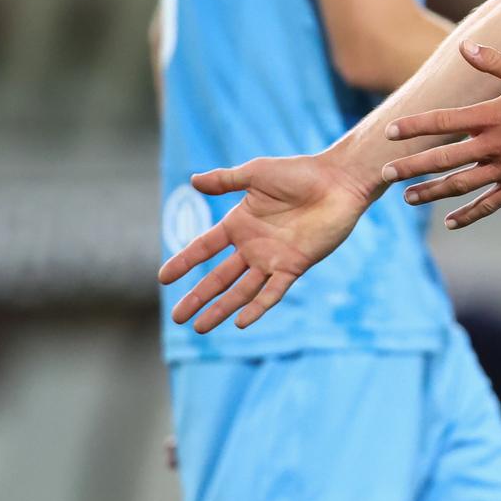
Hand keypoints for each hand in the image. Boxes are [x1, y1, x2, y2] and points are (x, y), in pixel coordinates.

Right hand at [156, 154, 372, 332]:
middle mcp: (253, 245)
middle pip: (219, 277)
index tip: (163, 278)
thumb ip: (225, 180)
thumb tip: (192, 180)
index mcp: (240, 223)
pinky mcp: (294, 265)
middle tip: (177, 317)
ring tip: (199, 327)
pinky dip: (257, 307)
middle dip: (197, 296)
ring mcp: (273, 258)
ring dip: (221, 308)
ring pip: (241, 290)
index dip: (184, 261)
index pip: (205, 247)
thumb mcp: (256, 173)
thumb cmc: (300, 172)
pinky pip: (273, 291)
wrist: (338, 181)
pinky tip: (240, 322)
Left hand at [381, 41, 500, 229]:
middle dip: (413, 166)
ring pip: (462, 185)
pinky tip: (451, 221)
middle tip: (386, 173)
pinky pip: (491, 204)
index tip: (390, 132)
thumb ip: (495, 61)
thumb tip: (466, 46)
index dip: (415, 127)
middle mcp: (496, 144)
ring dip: (432, 192)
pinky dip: (469, 214)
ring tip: (408, 198)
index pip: (445, 122)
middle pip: (445, 158)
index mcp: (494, 115)